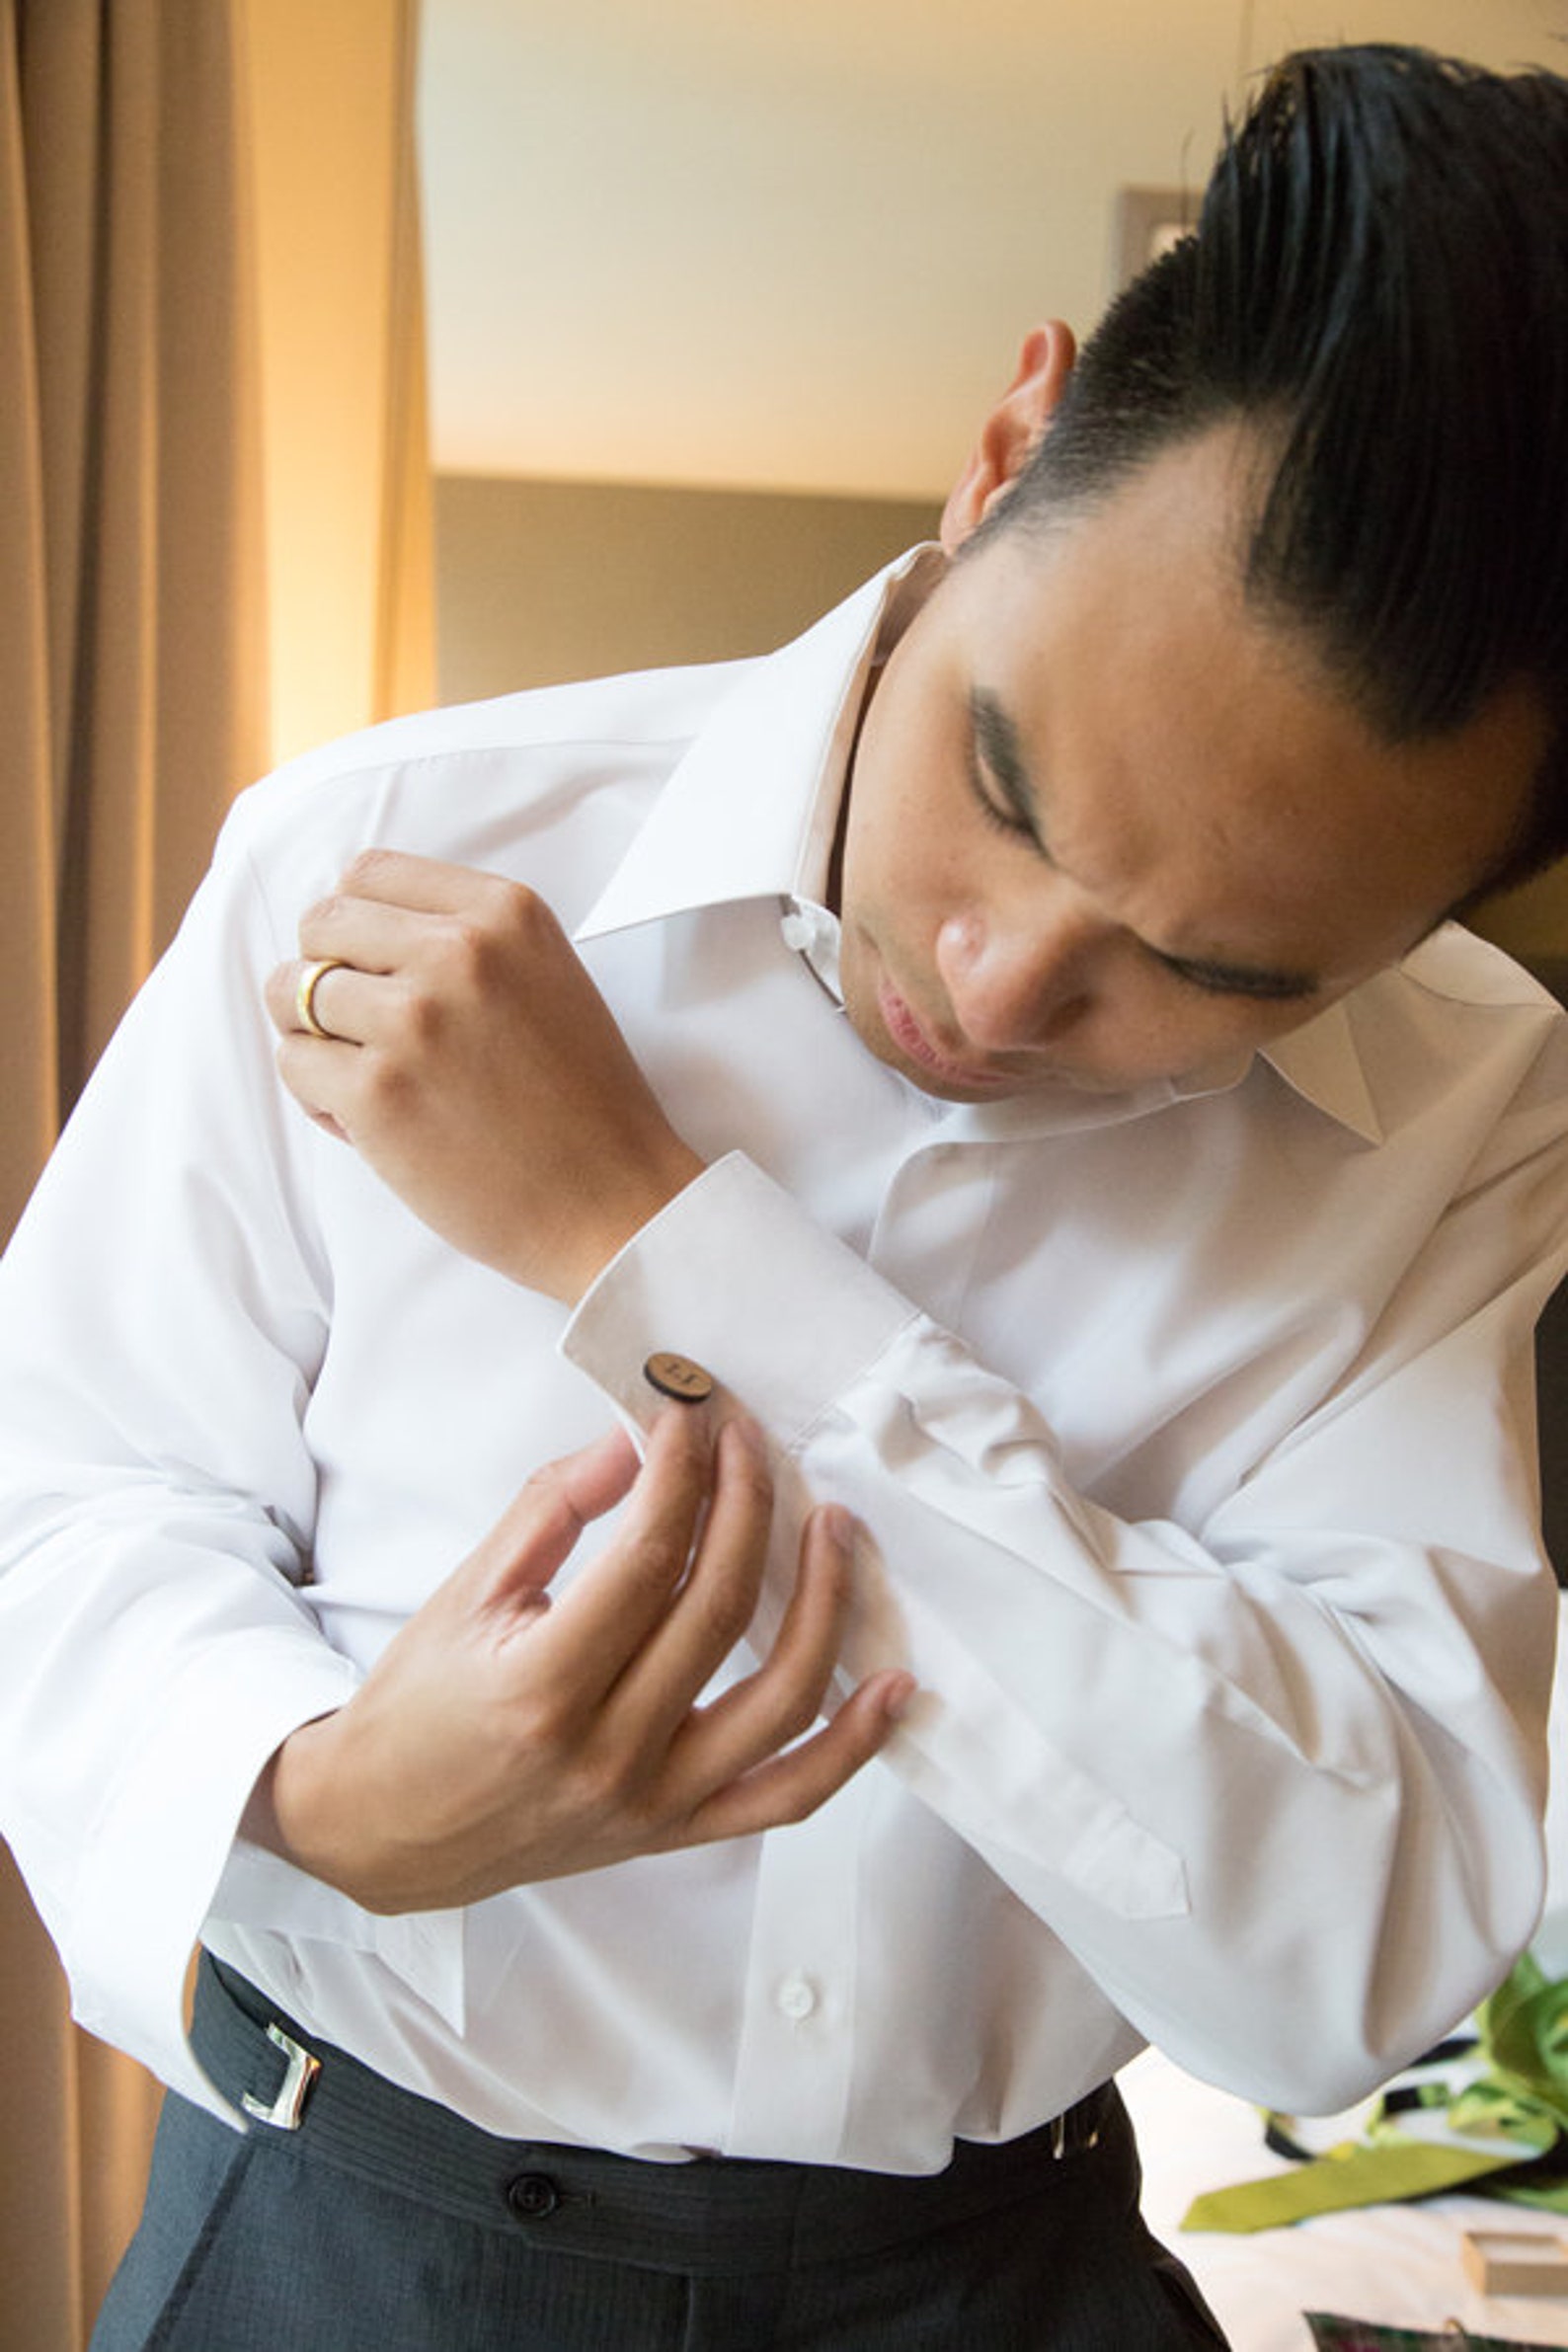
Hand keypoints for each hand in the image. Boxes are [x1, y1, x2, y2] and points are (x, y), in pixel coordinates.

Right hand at [247, 1409, 913, 1911]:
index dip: (681, 1472)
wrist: (384, 1831)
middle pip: (717, 1610)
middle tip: (753, 1441)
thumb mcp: (465, 1593)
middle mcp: (607, 1752)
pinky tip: (894, 1683)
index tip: (691, 1413)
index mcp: (541, 1685)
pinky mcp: (678, 1831)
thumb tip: (636, 1440)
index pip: (647, 1558)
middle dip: (746, 1506)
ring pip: (779, 1697)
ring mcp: (652, 1801)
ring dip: (823, 1602)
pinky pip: (789, 1795)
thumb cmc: (419, 1706)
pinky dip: (854, 1744)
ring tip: (834, 1526)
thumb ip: (552, 1511)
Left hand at [264, 851, 704, 1302]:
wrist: (615, 1203)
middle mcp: (459, 952)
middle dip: (323, 973)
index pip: (369, 873)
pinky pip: (295, 1064)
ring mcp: (414, 1020)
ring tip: (365, 1077)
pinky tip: (370, 1124)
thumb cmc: (582, 1104)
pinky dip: (318, 1097)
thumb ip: (466, 939)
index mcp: (505, 912)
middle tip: (361, 1030)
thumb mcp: (547, 977)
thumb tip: (355, 932)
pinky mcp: (378, 1093)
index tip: (373, 969)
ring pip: (290, 992)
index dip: (355, 925)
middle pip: (320, 923)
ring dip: (312, 1037)